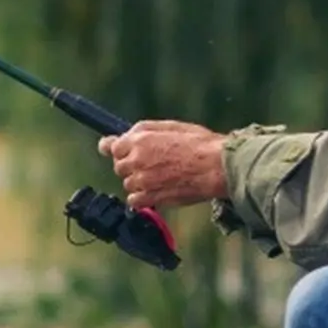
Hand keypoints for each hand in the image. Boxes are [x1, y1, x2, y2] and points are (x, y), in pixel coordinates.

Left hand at [97, 120, 227, 210]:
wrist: (216, 166)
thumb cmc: (199, 144)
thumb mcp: (170, 126)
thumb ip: (143, 131)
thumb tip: (124, 135)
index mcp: (139, 140)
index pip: (111, 146)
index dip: (116, 148)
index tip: (115, 150)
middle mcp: (136, 160)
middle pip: (119, 166)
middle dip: (131, 165)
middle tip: (151, 163)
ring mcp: (142, 180)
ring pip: (128, 183)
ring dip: (138, 181)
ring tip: (160, 176)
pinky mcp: (151, 198)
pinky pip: (134, 201)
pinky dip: (141, 197)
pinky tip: (155, 191)